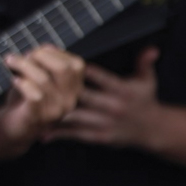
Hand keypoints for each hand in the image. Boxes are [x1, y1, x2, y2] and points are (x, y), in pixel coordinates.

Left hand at [0, 45, 84, 153]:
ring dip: (23, 65)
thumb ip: (44, 60)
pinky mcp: (37, 118)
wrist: (13, 126)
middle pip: (64, 69)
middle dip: (41, 56)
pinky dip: (22, 83)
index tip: (36, 51)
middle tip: (23, 56)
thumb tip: (44, 47)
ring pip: (44, 79)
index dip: (55, 52)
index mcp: (74, 89)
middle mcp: (69, 101)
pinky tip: (14, 80)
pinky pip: (34, 95)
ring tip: (11, 62)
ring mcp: (55, 111)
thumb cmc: (26, 97)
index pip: (77, 65)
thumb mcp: (38, 74)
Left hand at [48, 47, 163, 149]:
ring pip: (75, 116)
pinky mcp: (99, 137)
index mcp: (122, 90)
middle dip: (59, 87)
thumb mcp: (147, 80)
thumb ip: (144, 62)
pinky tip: (42, 132)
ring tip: (33, 105)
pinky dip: (59, 134)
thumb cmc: (145, 100)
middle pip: (82, 96)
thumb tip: (152, 48)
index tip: (62, 61)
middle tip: (37, 79)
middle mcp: (112, 106)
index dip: (81, 70)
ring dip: (53, 110)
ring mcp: (104, 123)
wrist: (153, 131)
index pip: (100, 77)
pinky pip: (76, 135)